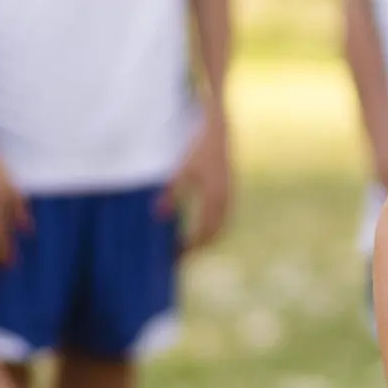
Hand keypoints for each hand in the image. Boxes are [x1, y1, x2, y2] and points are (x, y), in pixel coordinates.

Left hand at [163, 111, 232, 253]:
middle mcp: (225, 200)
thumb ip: (170, 193)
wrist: (219, 132)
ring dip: (207, 239)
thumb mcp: (180, 171)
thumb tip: (158, 216)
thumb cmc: (198, 150)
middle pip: (214, 234)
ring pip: (221, 227)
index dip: (189, 246)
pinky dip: (213, 227)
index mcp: (213, 197)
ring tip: (190, 246)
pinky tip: (201, 228)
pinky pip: (224, 217)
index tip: (175, 253)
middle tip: (181, 255)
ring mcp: (229, 195)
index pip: (202, 232)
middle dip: (198, 247)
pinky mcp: (229, 191)